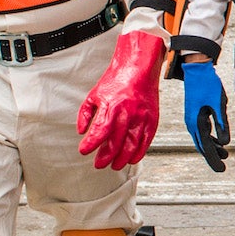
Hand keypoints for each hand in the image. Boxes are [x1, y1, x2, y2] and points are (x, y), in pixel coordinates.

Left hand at [77, 32, 166, 170]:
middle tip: (98, 164)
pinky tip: (132, 158)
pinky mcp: (152, 119)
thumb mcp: (93, 95)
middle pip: (115, 143)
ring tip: (114, 166)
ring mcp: (141, 118)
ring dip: (122, 159)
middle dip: (105, 157)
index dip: (91, 145)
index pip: (99, 132)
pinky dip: (139, 152)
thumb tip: (82, 131)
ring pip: (132, 146)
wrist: (138, 69)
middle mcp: (127, 114)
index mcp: (111, 107)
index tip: (84, 151)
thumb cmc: (116, 80)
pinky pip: (146, 141)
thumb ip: (85, 114)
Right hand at [181, 61, 230, 172]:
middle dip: (212, 157)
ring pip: (202, 139)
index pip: (206, 147)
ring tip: (225, 155)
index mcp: (197, 123)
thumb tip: (225, 143)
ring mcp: (192, 119)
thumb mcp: (219, 104)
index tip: (221, 170)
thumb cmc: (209, 85)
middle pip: (202, 146)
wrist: (196, 70)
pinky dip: (210, 138)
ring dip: (213, 148)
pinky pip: (202, 131)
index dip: (214, 159)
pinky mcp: (195, 114)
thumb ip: (222, 123)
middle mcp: (192, 123)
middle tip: (222, 168)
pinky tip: (218, 141)